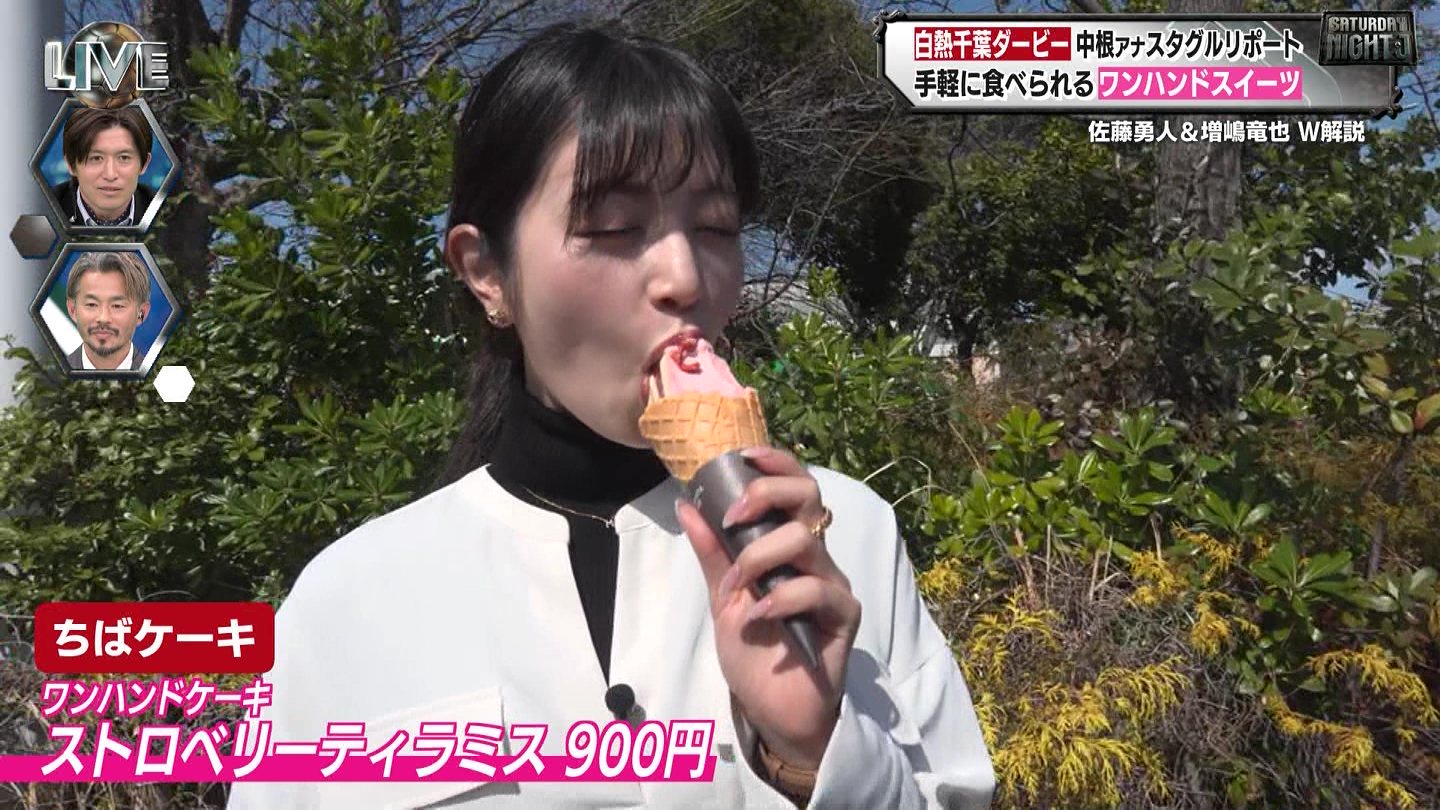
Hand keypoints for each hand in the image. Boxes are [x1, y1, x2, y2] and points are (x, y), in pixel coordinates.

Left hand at [674, 445, 861, 769]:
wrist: (773, 709)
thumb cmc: (755, 652)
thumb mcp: (723, 599)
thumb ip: (712, 554)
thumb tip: (688, 504)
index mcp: (788, 545)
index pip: (795, 487)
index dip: (775, 463)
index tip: (742, 456)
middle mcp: (816, 556)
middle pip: (809, 496)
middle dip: (767, 495)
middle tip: (733, 519)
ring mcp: (832, 583)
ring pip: (804, 540)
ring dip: (758, 558)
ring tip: (735, 589)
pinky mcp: (844, 614)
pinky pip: (816, 589)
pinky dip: (779, 597)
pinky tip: (758, 617)